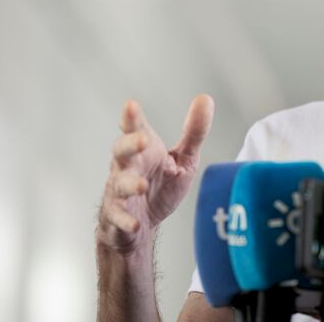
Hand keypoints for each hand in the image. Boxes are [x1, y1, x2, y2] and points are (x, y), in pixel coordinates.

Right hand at [97, 95, 214, 253]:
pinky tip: (135, 223)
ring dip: (129, 184)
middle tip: (143, 140)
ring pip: (119, 185)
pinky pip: (118, 218)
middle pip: (121, 152)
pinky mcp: (117, 217)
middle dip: (129, 144)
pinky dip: (126, 221)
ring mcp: (119, 193)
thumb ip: (194, 132)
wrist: (142, 225)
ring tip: (142, 185)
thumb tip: (206, 99)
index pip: (135, 130)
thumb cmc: (160, 185)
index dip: (132, 118)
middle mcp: (127, 168)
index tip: (131, 106)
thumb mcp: (183, 158)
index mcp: (143, 151)